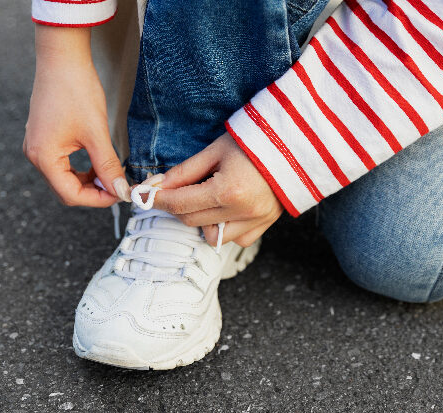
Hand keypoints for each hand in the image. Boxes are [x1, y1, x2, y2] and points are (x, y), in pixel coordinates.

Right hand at [22, 25, 129, 206]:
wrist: (62, 58)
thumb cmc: (76, 90)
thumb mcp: (96, 133)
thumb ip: (107, 166)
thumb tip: (120, 190)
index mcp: (43, 157)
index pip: (71, 195)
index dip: (98, 199)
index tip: (120, 194)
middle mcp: (35, 155)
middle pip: (66, 190)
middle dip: (93, 192)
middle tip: (118, 185)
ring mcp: (37, 146)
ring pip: (65, 178)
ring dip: (88, 181)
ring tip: (110, 173)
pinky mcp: (44, 137)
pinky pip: (62, 164)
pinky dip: (81, 168)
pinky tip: (98, 162)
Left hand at [152, 132, 283, 246]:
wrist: (297, 145)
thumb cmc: (255, 142)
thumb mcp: (216, 151)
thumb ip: (185, 172)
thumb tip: (156, 186)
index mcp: (228, 191)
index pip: (180, 204)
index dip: (158, 200)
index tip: (145, 195)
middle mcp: (242, 213)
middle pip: (191, 221)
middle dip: (176, 207)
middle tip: (173, 191)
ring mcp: (256, 223)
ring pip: (212, 236)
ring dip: (201, 221)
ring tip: (206, 198)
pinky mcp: (265, 226)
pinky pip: (235, 239)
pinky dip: (224, 228)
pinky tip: (227, 209)